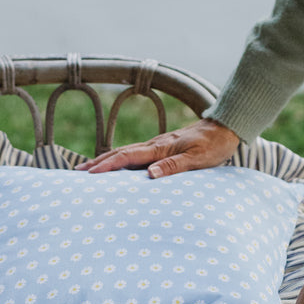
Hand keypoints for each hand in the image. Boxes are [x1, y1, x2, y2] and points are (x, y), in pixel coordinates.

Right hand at [76, 118, 239, 176]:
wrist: (225, 128)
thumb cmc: (214, 146)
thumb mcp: (198, 159)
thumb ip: (174, 167)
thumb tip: (149, 175)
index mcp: (160, 148)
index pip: (127, 157)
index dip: (107, 165)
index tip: (89, 174)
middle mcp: (155, 145)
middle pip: (120, 153)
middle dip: (99, 163)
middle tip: (78, 173)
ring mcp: (158, 146)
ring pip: (126, 153)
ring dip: (107, 161)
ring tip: (90, 170)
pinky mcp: (163, 148)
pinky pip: (136, 155)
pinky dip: (121, 160)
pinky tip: (118, 166)